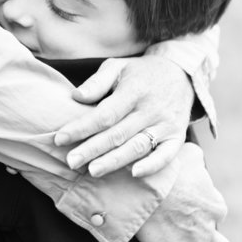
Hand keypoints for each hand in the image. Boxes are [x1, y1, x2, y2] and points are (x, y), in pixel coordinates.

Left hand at [54, 55, 192, 177]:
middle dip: (92, 149)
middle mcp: (150, 109)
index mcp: (134, 90)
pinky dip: (152, 166)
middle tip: (70, 162)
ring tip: (92, 171)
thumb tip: (76, 97)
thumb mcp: (118, 67)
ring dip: (114, 161)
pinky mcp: (177, 137)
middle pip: (118, 134)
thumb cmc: (140, 73)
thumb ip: (97, 82)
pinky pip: (166, 155)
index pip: (105, 114)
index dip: (81, 127)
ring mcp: (165, 124)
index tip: (60, 138)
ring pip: (137, 147)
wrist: (181, 74)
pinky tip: (134, 174)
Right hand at [136, 143, 230, 241]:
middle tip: (196, 233)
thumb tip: (197, 159)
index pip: (219, 213)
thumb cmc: (166, 167)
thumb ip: (199, 157)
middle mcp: (208, 229)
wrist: (144, 184)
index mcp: (215, 206)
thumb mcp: (189, 153)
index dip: (207, 210)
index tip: (193, 205)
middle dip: (212, 240)